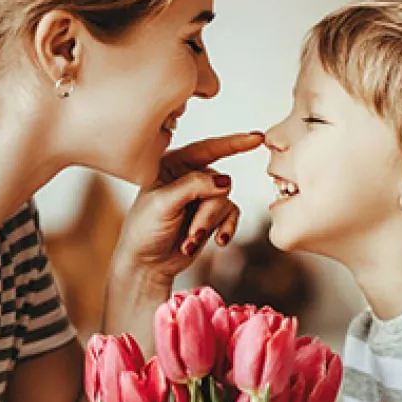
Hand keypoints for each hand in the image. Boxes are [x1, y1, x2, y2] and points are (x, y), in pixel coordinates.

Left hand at [112, 131, 264, 284]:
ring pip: (224, 201)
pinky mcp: (212, 215)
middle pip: (219, 183)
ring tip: (189, 242)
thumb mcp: (163, 204)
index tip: (257, 138)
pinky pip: (232, 215)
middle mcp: (189, 176)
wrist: (147, 263)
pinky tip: (218, 241)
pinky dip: (225, 229)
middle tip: (192, 233)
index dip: (233, 143)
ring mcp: (202, 196)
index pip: (207, 148)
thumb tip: (225, 181)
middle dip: (207, 212)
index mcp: (172, 164)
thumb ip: (193, 187)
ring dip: (209, 224)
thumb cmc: (144, 230)